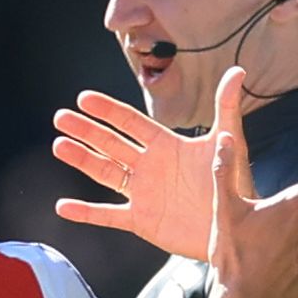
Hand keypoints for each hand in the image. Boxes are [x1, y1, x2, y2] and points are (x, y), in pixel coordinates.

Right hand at [53, 85, 220, 260]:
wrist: (235, 227)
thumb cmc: (233, 183)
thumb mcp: (229, 143)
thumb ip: (227, 107)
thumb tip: (237, 71)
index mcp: (165, 145)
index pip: (131, 123)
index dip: (108, 111)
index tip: (84, 98)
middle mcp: (149, 166)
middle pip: (111, 144)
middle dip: (86, 131)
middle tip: (61, 117)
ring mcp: (143, 192)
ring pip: (105, 172)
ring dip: (82, 160)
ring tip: (59, 146)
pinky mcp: (141, 219)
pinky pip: (108, 214)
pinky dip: (86, 213)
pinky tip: (63, 207)